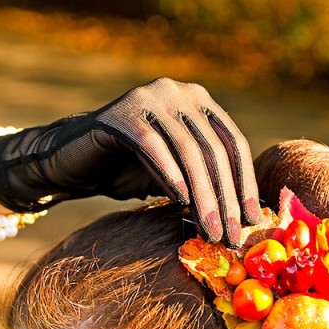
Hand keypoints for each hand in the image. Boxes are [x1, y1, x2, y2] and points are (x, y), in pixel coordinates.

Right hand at [0, 78, 260, 245]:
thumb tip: (249, 218)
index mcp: (199, 101)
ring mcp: (150, 98)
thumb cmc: (127, 172)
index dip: (246, 184)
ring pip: (188, 151)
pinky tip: (180, 203)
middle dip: (226, 198)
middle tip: (232, 236)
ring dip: (203, 197)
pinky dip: (170, 176)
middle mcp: (178, 92)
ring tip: (210, 231)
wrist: (72, 162)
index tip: (255, 221)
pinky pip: (154, 147)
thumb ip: (206, 182)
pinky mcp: (122, 114)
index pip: (233, 144)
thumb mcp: (176, 176)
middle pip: (214, 150)